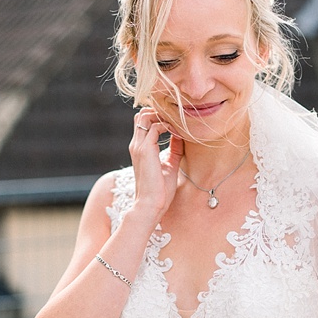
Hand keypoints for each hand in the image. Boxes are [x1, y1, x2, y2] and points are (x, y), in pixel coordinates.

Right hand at [129, 107, 183, 222]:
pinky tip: (179, 133)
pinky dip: (169, 126)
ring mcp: (139, 146)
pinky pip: (155, 127)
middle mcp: (136, 144)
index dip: (158, 117)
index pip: (143, 122)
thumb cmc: (160, 190)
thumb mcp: (170, 165)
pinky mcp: (145, 150)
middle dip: (159, 112)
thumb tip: (181, 136)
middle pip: (142, 114)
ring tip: (178, 125)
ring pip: (146, 116)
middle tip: (177, 121)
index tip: (176, 123)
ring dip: (163, 117)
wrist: (151, 205)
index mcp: (140, 148)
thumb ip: (174, 149)